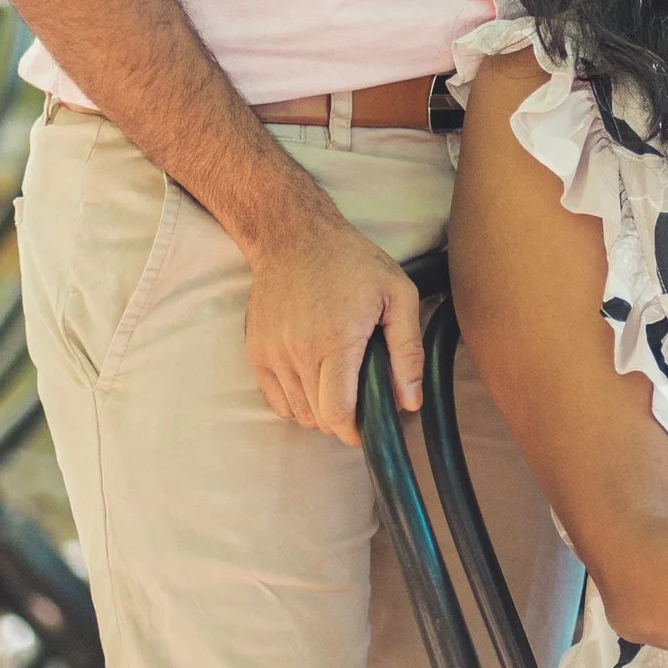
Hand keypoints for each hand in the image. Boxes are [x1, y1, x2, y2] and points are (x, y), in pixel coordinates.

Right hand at [242, 185, 423, 445]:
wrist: (292, 236)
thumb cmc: (352, 262)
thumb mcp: (398, 295)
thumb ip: (408, 352)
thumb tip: (410, 402)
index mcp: (336, 341)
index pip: (337, 414)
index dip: (356, 432)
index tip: (370, 426)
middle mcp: (298, 352)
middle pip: (318, 419)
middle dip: (343, 421)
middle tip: (361, 402)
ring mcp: (272, 353)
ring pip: (297, 413)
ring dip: (320, 412)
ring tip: (338, 387)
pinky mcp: (257, 352)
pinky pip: (276, 400)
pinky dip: (297, 402)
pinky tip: (315, 380)